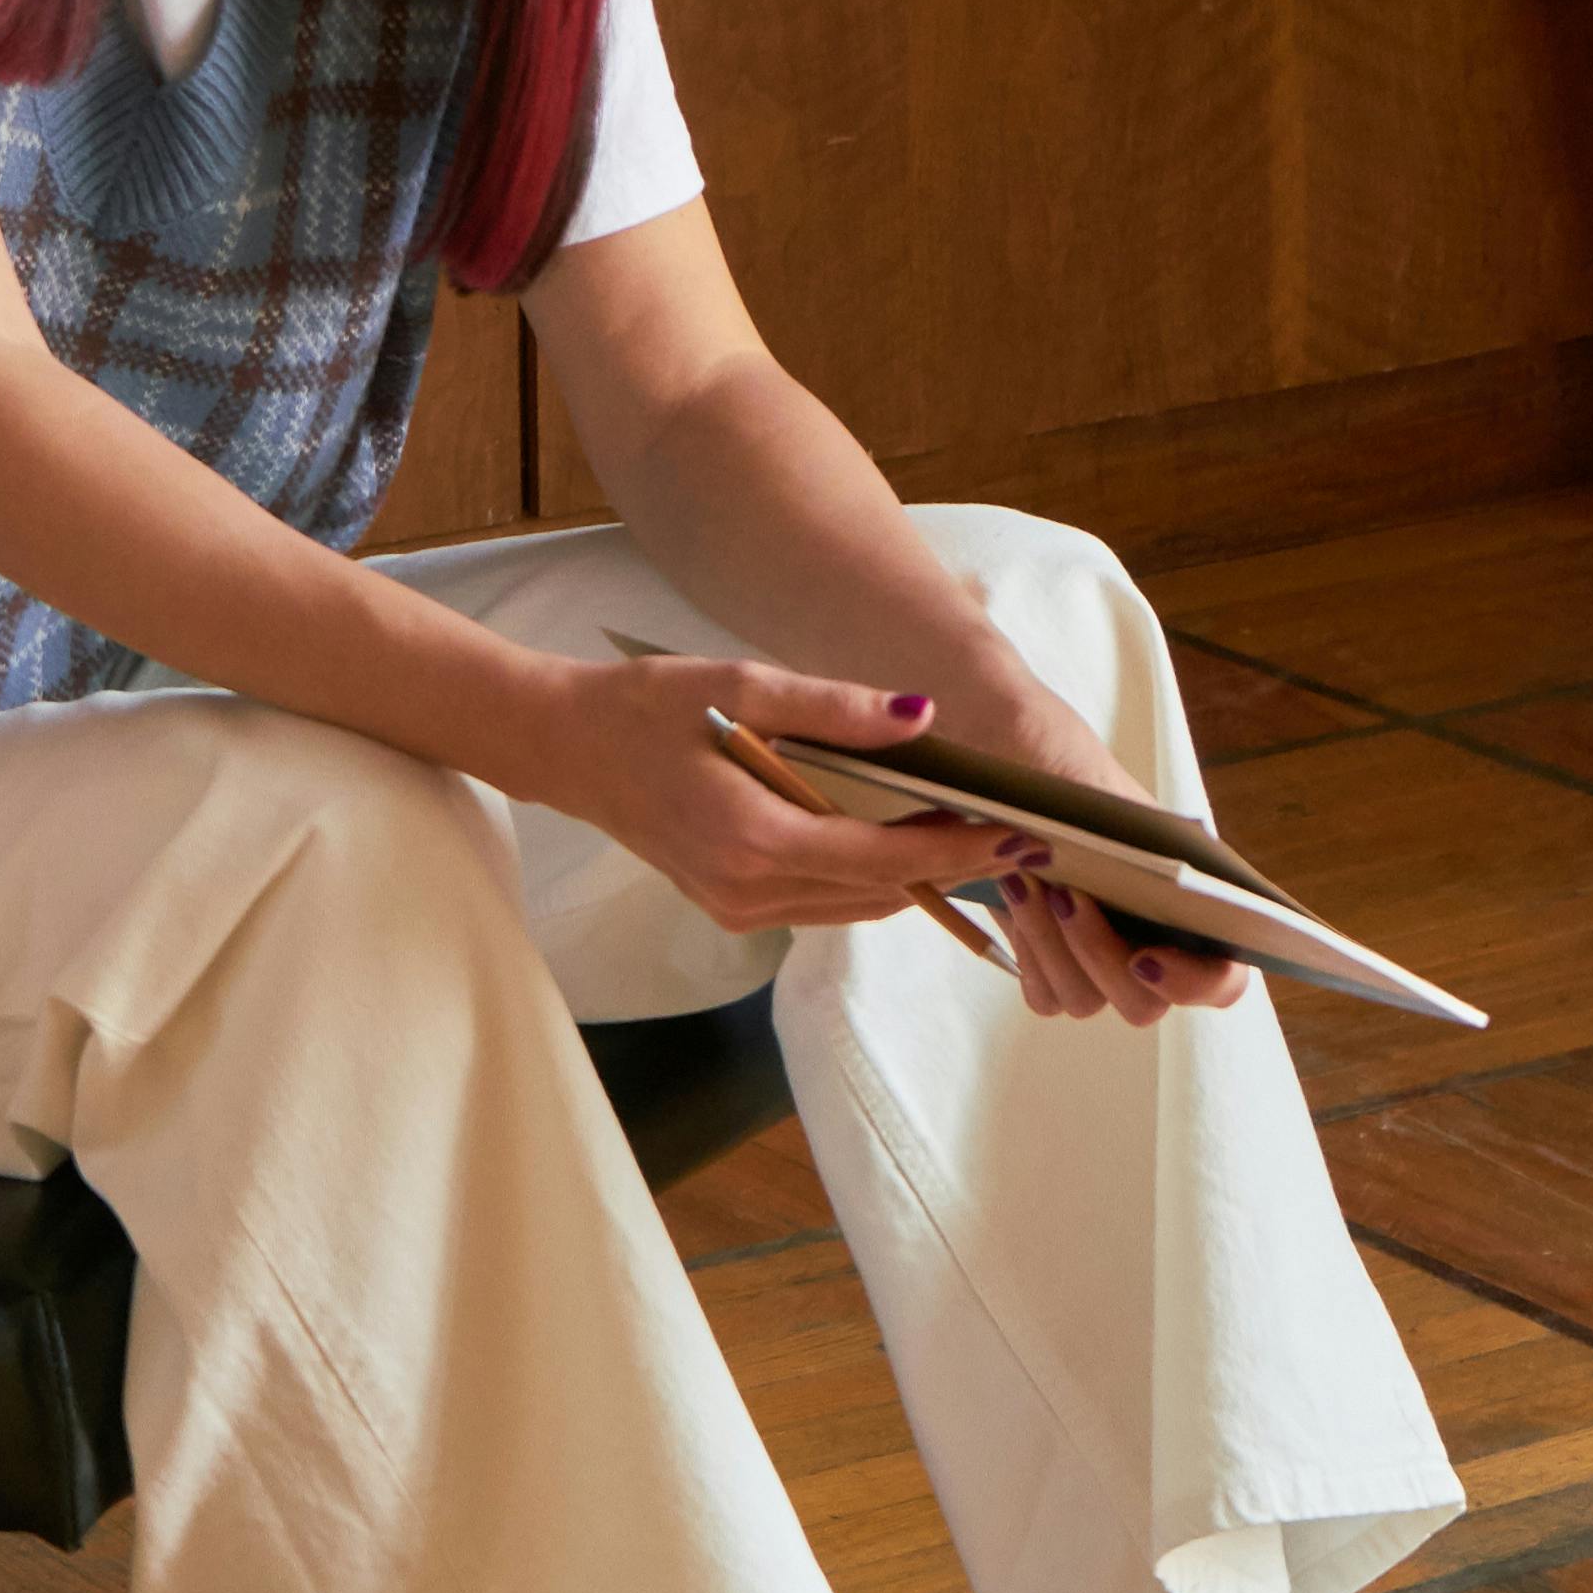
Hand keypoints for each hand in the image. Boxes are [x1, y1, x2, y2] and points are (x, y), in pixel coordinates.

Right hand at [514, 657, 1014, 939]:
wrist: (566, 747)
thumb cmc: (650, 706)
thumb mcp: (744, 685)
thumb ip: (838, 708)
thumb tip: (926, 716)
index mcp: (754, 839)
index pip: (885, 859)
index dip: (960, 849)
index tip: (1024, 833)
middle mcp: (748, 889)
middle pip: (879, 891)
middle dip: (955, 867)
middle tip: (1027, 837)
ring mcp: (737, 907)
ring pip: (854, 905)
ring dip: (915, 877)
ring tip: (982, 838)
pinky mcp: (730, 905)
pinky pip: (821, 901)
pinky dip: (868, 878)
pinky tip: (904, 843)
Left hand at [951, 655, 1251, 1035]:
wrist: (994, 741)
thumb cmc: (1059, 755)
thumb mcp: (1101, 785)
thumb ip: (1133, 834)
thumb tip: (1158, 870)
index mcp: (1189, 899)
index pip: (1223, 977)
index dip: (1197, 982)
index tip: (1146, 957)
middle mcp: (1148, 938)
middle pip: (1145, 1005)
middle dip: (1101, 956)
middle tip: (1067, 895)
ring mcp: (1095, 957)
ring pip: (1085, 1000)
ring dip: (1052, 945)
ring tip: (1024, 877)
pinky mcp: (1045, 963)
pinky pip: (1043, 992)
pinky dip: (1027, 948)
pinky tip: (1011, 889)